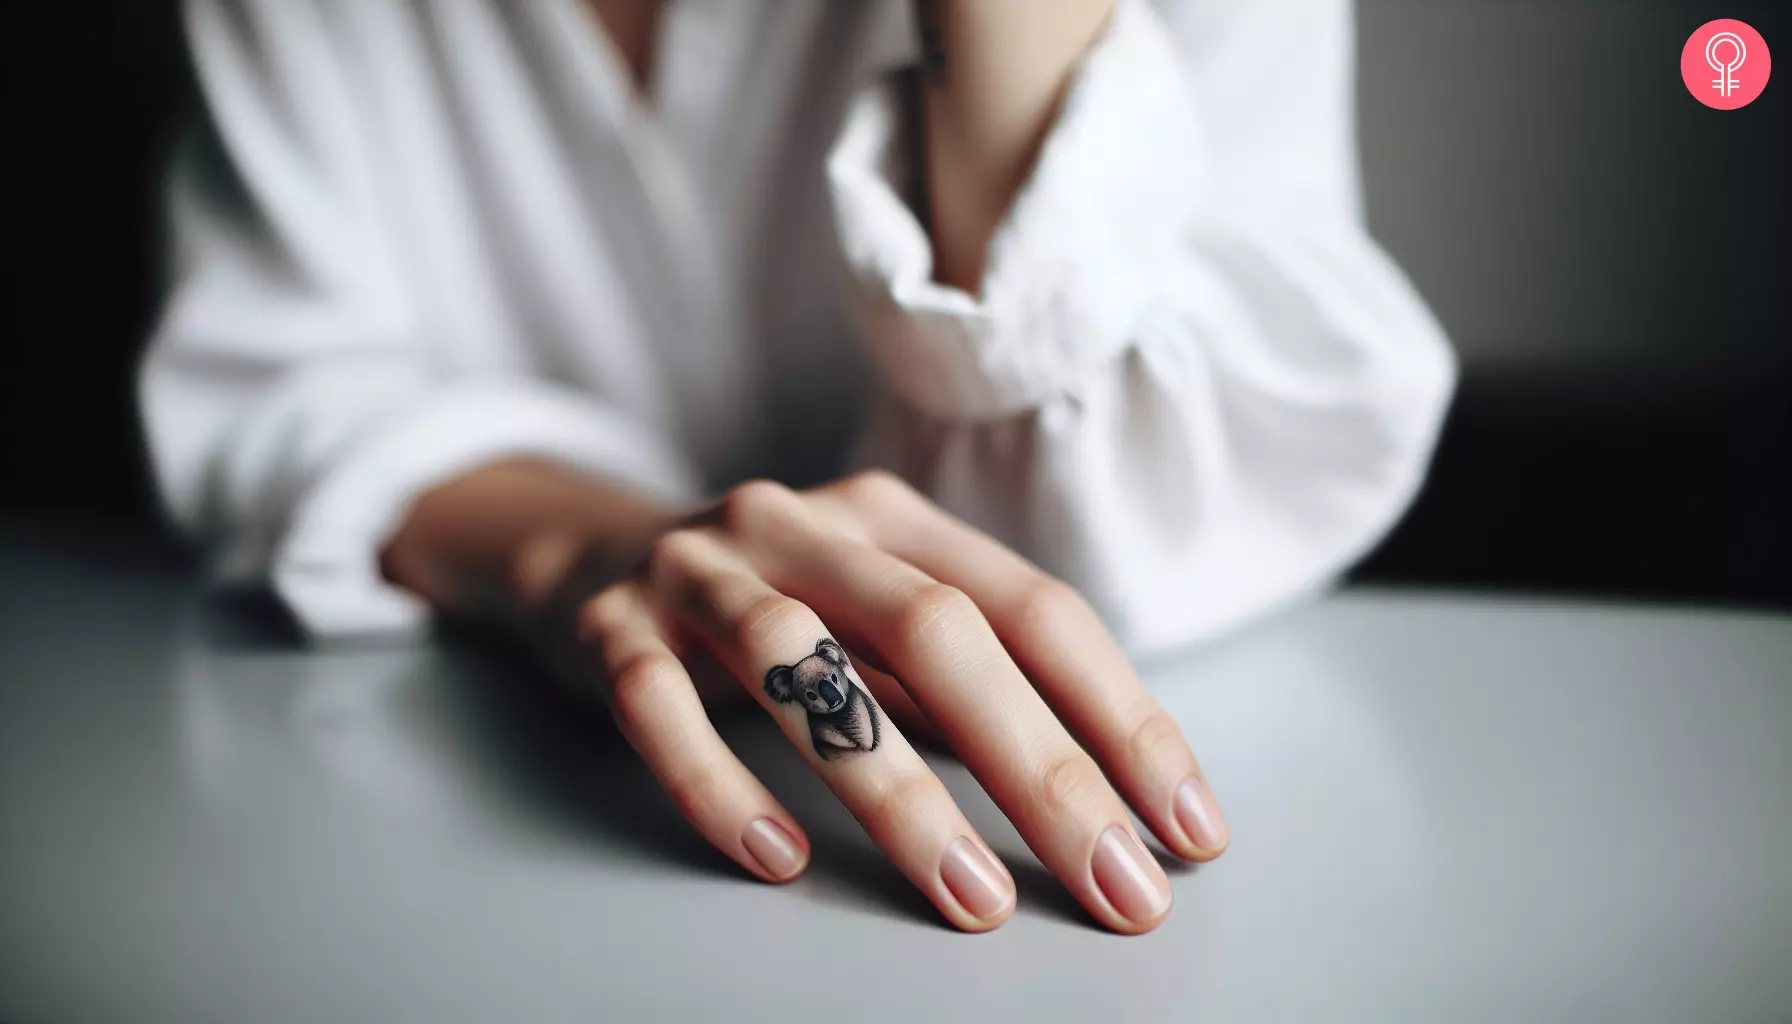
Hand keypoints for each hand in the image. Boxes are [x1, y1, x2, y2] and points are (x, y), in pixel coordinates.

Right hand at [545, 470, 1228, 933]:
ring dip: (899, 791)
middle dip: (1043, 770)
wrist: (587, 551)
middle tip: (1116, 885)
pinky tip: (776, 858)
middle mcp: (805, 526)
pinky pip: (660, 704)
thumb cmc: (774, 604)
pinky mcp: (610, 626)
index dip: (1121, 715)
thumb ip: (965, 682)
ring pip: (801, 666)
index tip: (1186, 826)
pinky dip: (720, 781)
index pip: (1035, 607)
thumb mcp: (876, 617)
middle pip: (941, 634)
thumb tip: (1106, 792)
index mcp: (894, 519)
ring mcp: (701, 571)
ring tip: (974, 896)